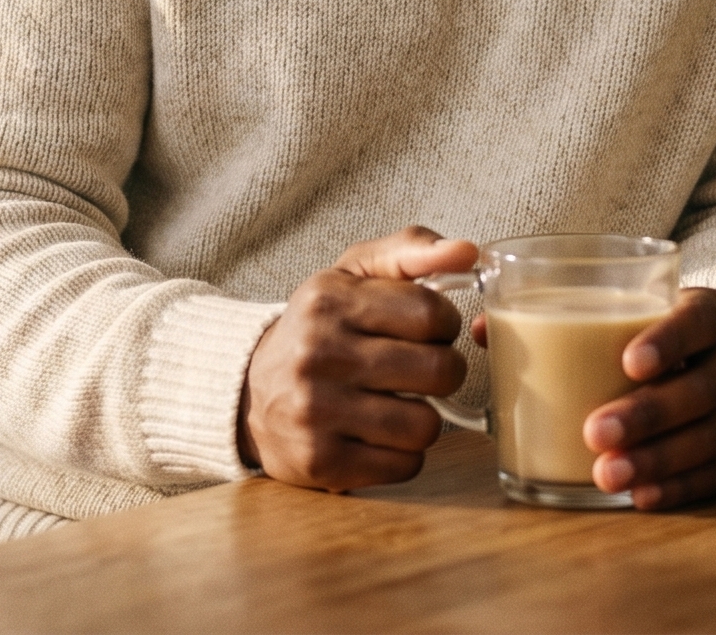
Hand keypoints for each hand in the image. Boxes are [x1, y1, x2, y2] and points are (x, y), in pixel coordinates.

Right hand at [238, 226, 475, 491]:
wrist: (248, 390)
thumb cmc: (320, 327)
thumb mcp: (353, 273)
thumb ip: (411, 249)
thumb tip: (467, 251)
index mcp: (330, 300)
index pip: (431, 312)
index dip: (446, 323)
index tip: (431, 330)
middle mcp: (318, 354)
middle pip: (438, 371)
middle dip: (444, 372)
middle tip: (423, 370)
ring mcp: (316, 412)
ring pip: (426, 425)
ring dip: (425, 417)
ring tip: (400, 404)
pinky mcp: (320, 463)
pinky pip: (405, 466)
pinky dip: (404, 453)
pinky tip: (380, 435)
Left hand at [582, 287, 715, 509]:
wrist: (707, 362)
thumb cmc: (645, 334)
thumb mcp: (618, 314)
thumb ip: (561, 317)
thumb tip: (487, 330)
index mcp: (709, 313)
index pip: (700, 320)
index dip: (670, 340)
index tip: (628, 362)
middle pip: (705, 387)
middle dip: (649, 414)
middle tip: (596, 432)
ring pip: (713, 435)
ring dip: (659, 459)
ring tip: (607, 474)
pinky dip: (680, 487)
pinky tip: (641, 497)